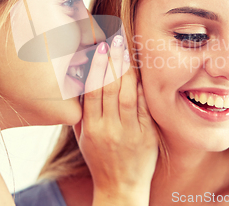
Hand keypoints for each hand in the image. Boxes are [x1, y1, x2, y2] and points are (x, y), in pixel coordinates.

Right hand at [74, 35, 157, 205]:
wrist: (120, 187)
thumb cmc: (99, 159)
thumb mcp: (83, 138)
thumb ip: (81, 112)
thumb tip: (81, 82)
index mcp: (91, 128)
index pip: (92, 91)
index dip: (96, 67)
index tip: (99, 48)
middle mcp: (109, 129)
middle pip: (110, 89)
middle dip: (112, 61)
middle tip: (114, 40)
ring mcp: (129, 132)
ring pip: (128, 95)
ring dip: (127, 71)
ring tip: (126, 52)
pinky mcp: (147, 136)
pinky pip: (145, 108)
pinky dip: (143, 89)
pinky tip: (141, 73)